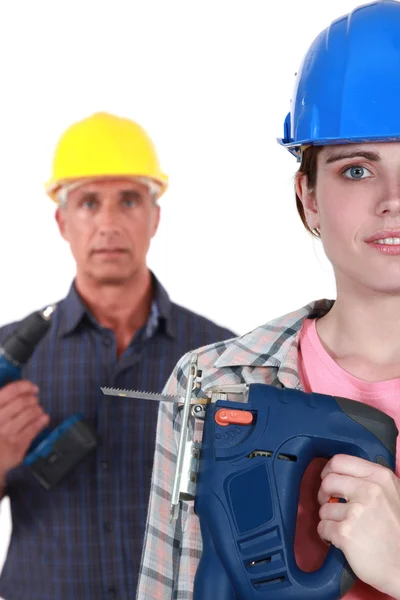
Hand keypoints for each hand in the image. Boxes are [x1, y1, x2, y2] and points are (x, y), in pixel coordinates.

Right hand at [0, 381, 49, 476]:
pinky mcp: (16, 446)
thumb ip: (4, 403)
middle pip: (22, 402)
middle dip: (32, 400)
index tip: (33, 388)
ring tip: (37, 411)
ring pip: (30, 414)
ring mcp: (7, 434)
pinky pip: (33, 429)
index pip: (11, 391)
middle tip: (34, 401)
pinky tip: (44, 418)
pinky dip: (41, 421)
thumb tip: (22, 391)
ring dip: (37, 410)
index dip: (25, 387)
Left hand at [318, 454, 399, 598]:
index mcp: (380, 477)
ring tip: (343, 528)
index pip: (340, 461)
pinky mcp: (346, 533)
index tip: (328, 480)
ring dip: (329, 519)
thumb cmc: (399, 533)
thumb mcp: (394, 494)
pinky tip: (340, 540)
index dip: (329, 471)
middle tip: (330, 505)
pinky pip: (322, 527)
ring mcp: (356, 512)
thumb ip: (371, 481)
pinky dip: (327, 535)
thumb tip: (342, 475)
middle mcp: (369, 490)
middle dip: (323, 494)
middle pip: (327, 481)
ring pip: (324, 507)